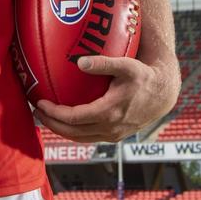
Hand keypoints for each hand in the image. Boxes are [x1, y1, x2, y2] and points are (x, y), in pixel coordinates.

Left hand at [33, 55, 179, 142]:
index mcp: (109, 112)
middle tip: (36, 110)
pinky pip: (88, 137)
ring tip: (46, 117)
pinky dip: (73, 131)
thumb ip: (103, 63)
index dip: (54, 112)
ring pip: (79, 137)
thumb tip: (79, 62)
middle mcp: (110, 128)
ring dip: (60, 129)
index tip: (40, 102)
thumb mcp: (126, 65)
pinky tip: (65, 120)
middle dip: (51, 123)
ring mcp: (113, 134)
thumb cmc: (144, 76)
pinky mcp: (115, 135)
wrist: (163, 94)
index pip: (73, 118)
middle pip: (72, 132)